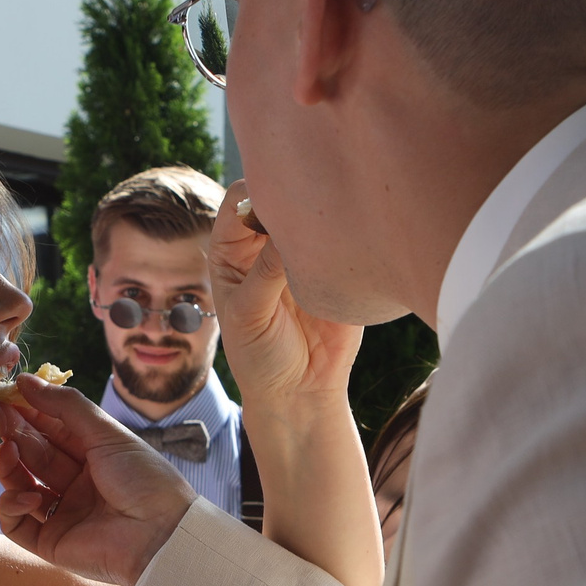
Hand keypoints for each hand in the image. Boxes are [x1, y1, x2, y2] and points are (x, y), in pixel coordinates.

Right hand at [0, 378, 195, 585]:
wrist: (162, 535)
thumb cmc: (144, 479)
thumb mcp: (107, 433)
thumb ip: (66, 405)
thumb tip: (25, 380)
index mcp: (93, 456)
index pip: (52, 429)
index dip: (29, 412)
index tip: (6, 395)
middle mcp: (75, 483)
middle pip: (34, 455)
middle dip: (15, 435)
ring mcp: (61, 513)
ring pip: (19, 486)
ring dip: (9, 467)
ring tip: (9, 452)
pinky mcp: (50, 542)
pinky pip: (16, 523)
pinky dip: (12, 506)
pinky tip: (27, 495)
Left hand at [208, 178, 361, 407]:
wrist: (301, 391)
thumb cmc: (260, 356)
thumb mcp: (250, 315)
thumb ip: (265, 272)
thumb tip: (289, 228)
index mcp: (232, 250)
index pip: (240, 201)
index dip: (256, 194)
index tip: (277, 208)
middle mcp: (266, 245)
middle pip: (278, 199)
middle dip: (293, 197)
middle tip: (311, 213)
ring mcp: (304, 253)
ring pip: (314, 214)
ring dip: (324, 215)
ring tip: (331, 234)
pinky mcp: (337, 267)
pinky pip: (344, 239)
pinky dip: (349, 234)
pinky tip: (353, 244)